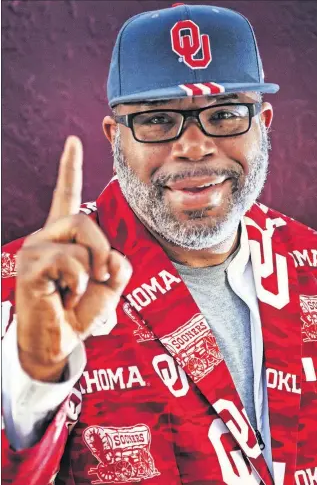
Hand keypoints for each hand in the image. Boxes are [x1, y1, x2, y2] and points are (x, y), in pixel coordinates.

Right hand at [15, 136, 131, 381]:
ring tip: (81, 290)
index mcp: (64, 239)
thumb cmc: (79, 313)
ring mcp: (36, 249)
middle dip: (103, 249)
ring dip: (93, 266)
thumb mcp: (108, 285)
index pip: (65, 196)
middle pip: (84, 219)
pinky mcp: (30, 265)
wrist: (58, 342)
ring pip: (80, 236)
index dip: (70, 168)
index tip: (73, 141)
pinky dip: (78, 281)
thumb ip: (117, 263)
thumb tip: (114, 254)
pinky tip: (66, 296)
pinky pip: (68, 259)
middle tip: (103, 276)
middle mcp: (47, 237)